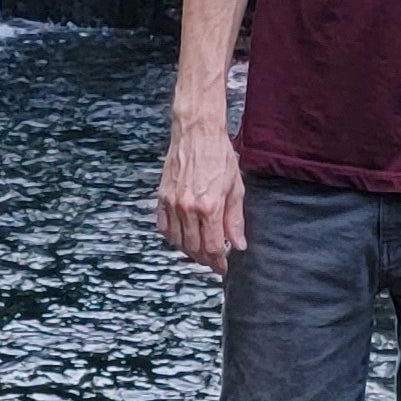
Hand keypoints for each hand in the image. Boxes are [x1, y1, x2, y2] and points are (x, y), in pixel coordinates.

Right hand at [157, 124, 245, 273]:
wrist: (197, 133)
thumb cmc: (218, 155)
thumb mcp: (236, 188)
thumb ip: (235, 220)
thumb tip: (237, 244)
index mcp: (209, 207)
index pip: (212, 247)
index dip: (218, 262)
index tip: (223, 267)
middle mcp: (188, 208)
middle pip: (194, 248)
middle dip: (205, 259)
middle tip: (214, 261)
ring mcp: (172, 203)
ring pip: (177, 240)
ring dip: (189, 251)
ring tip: (201, 251)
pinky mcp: (162, 197)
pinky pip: (164, 226)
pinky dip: (172, 237)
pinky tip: (182, 237)